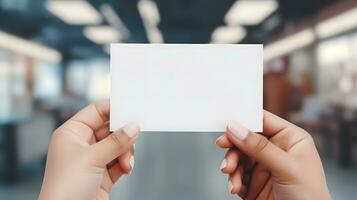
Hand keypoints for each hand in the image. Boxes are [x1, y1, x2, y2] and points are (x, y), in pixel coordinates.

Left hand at [39, 100, 139, 199]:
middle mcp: (82, 144)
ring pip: (118, 146)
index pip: (96, 111)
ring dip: (126, 153)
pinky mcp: (102, 174)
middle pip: (110, 130)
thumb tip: (133, 126)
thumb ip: (115, 141)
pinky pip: (120, 161)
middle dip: (123, 136)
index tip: (131, 109)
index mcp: (72, 133)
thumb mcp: (92, 158)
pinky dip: (125, 164)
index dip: (113, 109)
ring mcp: (93, 159)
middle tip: (134, 136)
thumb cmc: (65, 187)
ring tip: (126, 163)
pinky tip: (126, 169)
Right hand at [216, 111, 330, 199]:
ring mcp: (263, 166)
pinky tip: (235, 188)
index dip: (244, 120)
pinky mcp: (253, 182)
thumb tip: (236, 128)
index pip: (263, 121)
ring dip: (231, 165)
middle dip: (234, 146)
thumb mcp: (286, 167)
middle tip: (222, 146)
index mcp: (289, 139)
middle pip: (245, 138)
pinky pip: (236, 175)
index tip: (226, 124)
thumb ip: (260, 147)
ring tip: (231, 176)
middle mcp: (275, 150)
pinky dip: (233, 180)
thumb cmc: (310, 197)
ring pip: (238, 157)